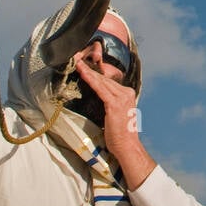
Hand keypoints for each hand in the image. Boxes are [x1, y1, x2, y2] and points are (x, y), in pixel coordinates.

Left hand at [74, 51, 155, 189]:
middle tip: (78, 59)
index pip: (109, 81)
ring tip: (77, 63)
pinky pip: (99, 88)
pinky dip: (90, 79)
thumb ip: (109, 103)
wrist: (126, 146)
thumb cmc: (119, 134)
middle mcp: (126, 93)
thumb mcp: (115, 114)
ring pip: (101, 81)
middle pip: (105, 78)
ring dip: (88, 71)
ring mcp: (121, 98)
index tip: (85, 65)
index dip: (96, 73)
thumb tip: (97, 97)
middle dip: (90, 68)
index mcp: (127, 94)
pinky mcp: (114, 104)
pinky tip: (83, 72)